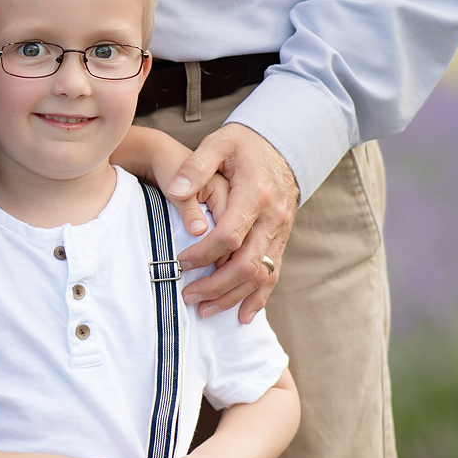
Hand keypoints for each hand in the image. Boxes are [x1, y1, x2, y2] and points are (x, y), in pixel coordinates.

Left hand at [167, 123, 295, 322]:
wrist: (281, 145)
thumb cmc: (243, 145)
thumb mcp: (218, 143)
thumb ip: (196, 166)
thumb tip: (176, 192)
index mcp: (255, 195)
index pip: (230, 235)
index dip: (204, 254)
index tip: (180, 263)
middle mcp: (273, 217)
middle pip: (247, 263)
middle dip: (216, 285)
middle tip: (187, 296)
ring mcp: (281, 231)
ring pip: (261, 275)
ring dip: (233, 297)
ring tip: (204, 310)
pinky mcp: (281, 239)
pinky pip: (273, 273)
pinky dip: (258, 296)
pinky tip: (242, 314)